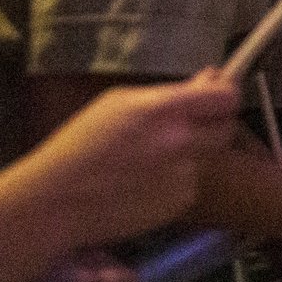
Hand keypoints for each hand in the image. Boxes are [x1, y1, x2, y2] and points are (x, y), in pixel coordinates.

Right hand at [10, 68, 241, 253]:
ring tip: (149, 160)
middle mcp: (180, 142)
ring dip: (190, 154)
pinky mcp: (179, 202)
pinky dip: (175, 180)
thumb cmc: (79, 145)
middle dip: (213, 125)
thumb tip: (210, 79)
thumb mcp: (118, 103)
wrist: (55, 201)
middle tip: (188, 126)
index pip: (225, 97)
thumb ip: (171, 93)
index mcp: (162, 110)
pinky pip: (190, 183)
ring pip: (207, 157)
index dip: (225, 95)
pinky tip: (144, 183)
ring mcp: (182, 175)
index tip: (218, 95)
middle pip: (226, 128)